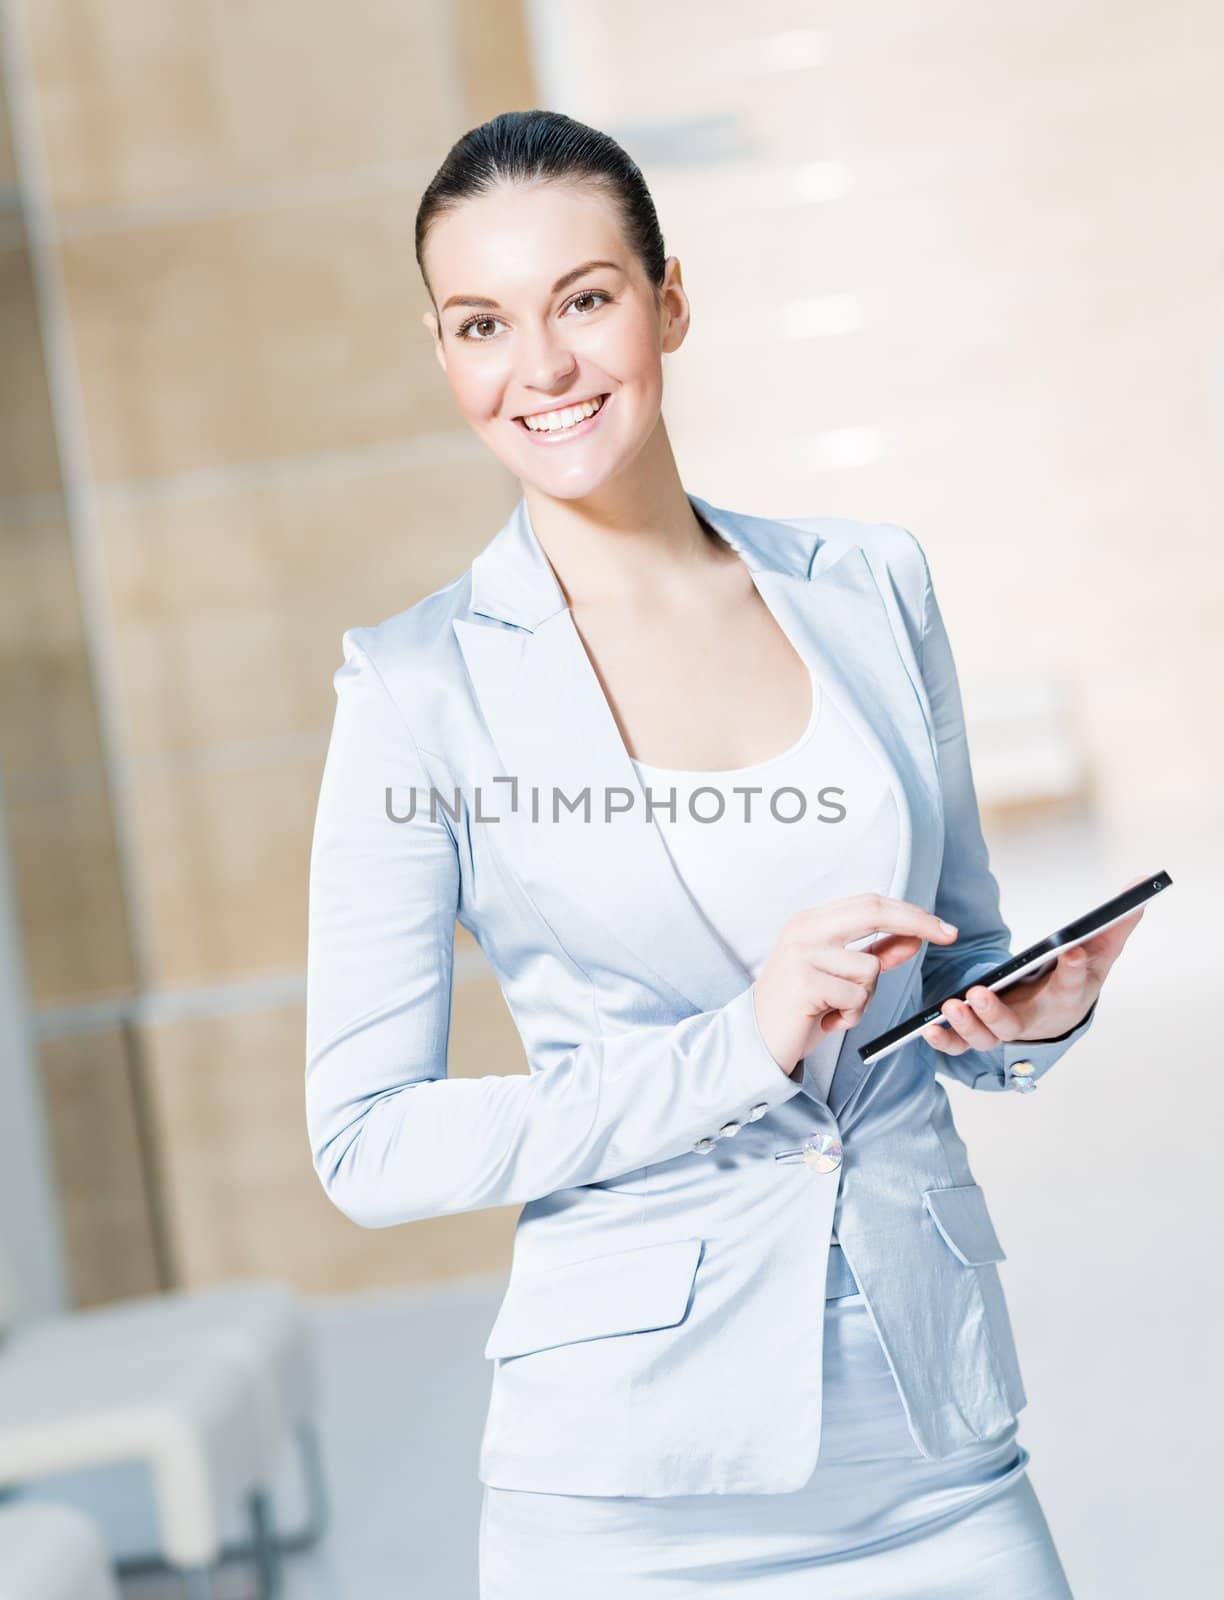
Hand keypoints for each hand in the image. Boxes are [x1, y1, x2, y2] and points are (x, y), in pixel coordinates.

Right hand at [752, 893, 959, 1076]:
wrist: (756, 1042)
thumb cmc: (799, 1008)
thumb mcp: (840, 977)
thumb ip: (875, 954)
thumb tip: (915, 937)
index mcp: (810, 922)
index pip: (869, 903)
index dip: (910, 912)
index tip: (944, 927)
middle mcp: (803, 930)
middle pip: (873, 910)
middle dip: (917, 922)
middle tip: (950, 935)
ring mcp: (801, 954)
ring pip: (870, 967)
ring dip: (865, 998)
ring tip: (836, 1009)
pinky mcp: (804, 983)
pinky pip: (856, 998)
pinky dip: (851, 1016)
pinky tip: (826, 1021)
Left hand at [919, 873, 1150, 1055]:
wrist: (1060, 1014)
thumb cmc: (1078, 980)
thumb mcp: (1101, 952)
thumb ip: (1118, 922)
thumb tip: (1143, 883)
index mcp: (1065, 998)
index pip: (1071, 984)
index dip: (1073, 969)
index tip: (1071, 951)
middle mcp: (1032, 1018)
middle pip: (1014, 1025)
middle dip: (995, 1013)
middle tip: (979, 994)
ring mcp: (1005, 1028)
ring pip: (985, 1037)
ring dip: (967, 1024)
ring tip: (953, 1004)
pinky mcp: (981, 1031)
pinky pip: (961, 1044)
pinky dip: (946, 1041)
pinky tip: (929, 1029)